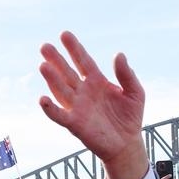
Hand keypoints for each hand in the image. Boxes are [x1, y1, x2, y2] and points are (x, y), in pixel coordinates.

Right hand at [39, 32, 146, 178]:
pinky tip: (42, 99)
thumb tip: (119, 54)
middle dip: (56, 60)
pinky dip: (50, 108)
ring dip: (52, 79)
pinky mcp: (75, 124)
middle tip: (45, 46)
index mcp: (97, 81)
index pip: (83, 61)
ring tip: (43, 65)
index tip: (65, 34)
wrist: (128, 143)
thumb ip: (127, 74)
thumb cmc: (130, 117)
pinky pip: (59, 115)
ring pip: (61, 90)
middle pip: (67, 72)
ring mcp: (77, 107)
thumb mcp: (135, 92)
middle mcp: (83, 91)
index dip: (74, 48)